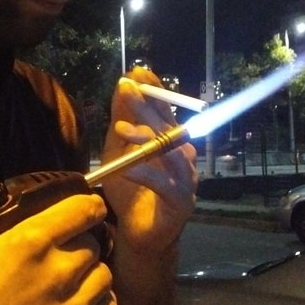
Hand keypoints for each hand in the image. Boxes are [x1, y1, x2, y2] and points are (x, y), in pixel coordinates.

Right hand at [0, 193, 116, 304]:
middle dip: (80, 246)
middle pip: (94, 245)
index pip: (83, 209)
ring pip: (105, 277)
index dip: (89, 205)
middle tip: (65, 255)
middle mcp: (60, 272)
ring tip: (73, 284)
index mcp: (31, 242)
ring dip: (90, 276)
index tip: (89, 209)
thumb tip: (0, 221)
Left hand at [100, 67, 197, 253]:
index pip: (165, 110)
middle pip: (167, 126)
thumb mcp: (119, 150)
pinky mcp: (180, 201)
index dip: (155, 91)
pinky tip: (128, 169)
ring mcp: (185, 178)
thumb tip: (123, 83)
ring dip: (145, 140)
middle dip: (147, 107)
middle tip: (128, 90)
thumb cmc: (131, 189)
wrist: (138, 232)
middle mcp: (182, 155)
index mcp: (168, 140)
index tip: (138, 73)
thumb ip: (121, 119)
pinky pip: (164, 184)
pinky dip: (145, 175)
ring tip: (122, 130)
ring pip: (169, 153)